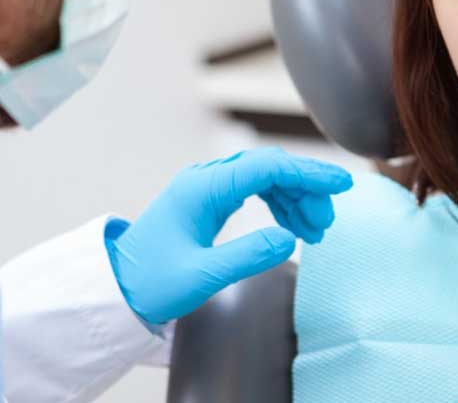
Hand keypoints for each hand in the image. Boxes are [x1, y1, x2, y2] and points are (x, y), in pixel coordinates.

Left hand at [104, 147, 352, 324]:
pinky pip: (254, 190)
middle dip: (305, 189)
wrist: (117, 289)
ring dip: (295, 198)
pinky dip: (279, 204)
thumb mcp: (202, 276)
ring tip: (315, 230)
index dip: (308, 173)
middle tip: (326, 224)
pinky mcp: (209, 202)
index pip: (267, 167)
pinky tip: (293, 226)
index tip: (341, 184)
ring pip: (264, 178)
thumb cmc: (151, 283)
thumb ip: (247, 256)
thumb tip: (289, 239)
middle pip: (269, 168)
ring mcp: (207, 189)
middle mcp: (205, 181)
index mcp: (203, 189)